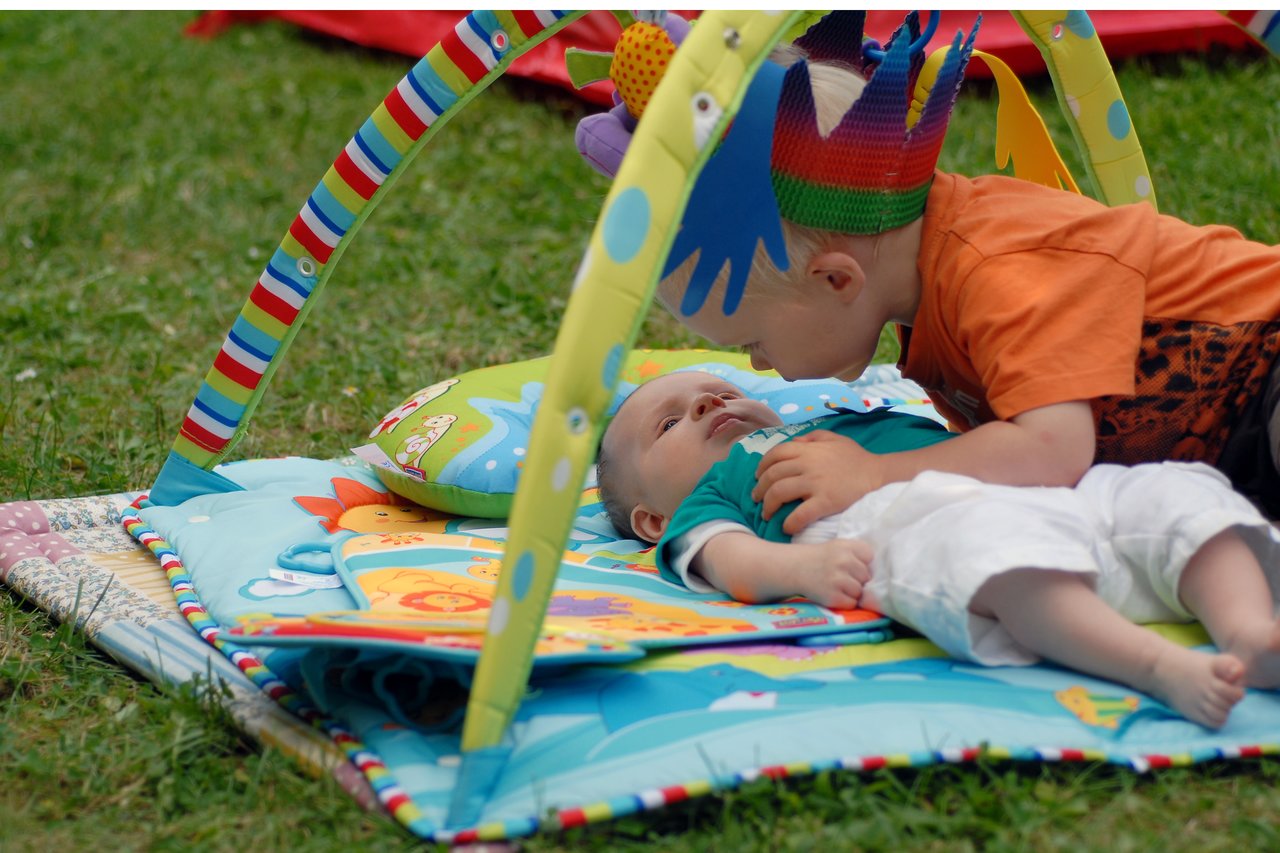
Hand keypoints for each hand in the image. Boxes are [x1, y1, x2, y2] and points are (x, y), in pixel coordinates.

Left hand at [752, 431, 885, 534]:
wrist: (878, 475)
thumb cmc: (856, 458)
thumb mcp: (834, 438)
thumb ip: (812, 438)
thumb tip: (794, 442)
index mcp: (808, 449)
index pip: (775, 454)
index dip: (762, 466)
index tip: (758, 477)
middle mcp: (807, 464)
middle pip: (772, 475)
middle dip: (760, 488)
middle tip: (757, 499)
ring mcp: (815, 483)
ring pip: (779, 493)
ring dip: (768, 506)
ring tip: (766, 514)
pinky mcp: (825, 502)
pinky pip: (800, 514)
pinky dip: (789, 523)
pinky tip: (786, 527)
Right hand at [794, 538, 872, 609]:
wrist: (795, 568)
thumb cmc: (822, 558)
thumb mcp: (839, 547)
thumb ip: (858, 555)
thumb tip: (881, 576)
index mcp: (848, 546)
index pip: (870, 558)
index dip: (863, 563)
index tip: (851, 565)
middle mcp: (844, 561)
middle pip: (866, 577)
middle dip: (857, 579)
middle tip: (842, 576)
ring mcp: (838, 580)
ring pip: (859, 591)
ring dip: (851, 592)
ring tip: (837, 586)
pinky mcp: (833, 597)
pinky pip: (851, 603)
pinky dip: (844, 602)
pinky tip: (833, 593)